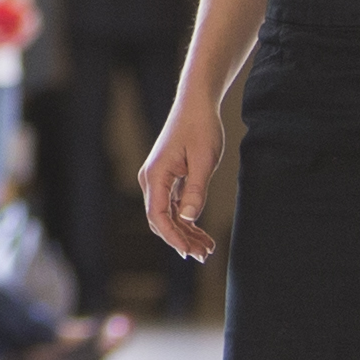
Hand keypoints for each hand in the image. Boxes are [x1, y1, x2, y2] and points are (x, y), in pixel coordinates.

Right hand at [134, 104, 224, 258]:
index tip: (189, 251)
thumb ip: (196, 190)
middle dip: (181, 239)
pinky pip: (173, 206)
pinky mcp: (168, 179)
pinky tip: (201, 233)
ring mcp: (158, 180)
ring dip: (185, 233)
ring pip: (168, 216)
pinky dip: (186, 220)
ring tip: (207, 248)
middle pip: (161, 220)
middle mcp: (152, 180)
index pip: (158, 215)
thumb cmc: (200, 127)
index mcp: (156, 175)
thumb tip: (189, 218)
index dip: (173, 237)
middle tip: (205, 255)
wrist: (196, 104)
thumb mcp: (204, 160)